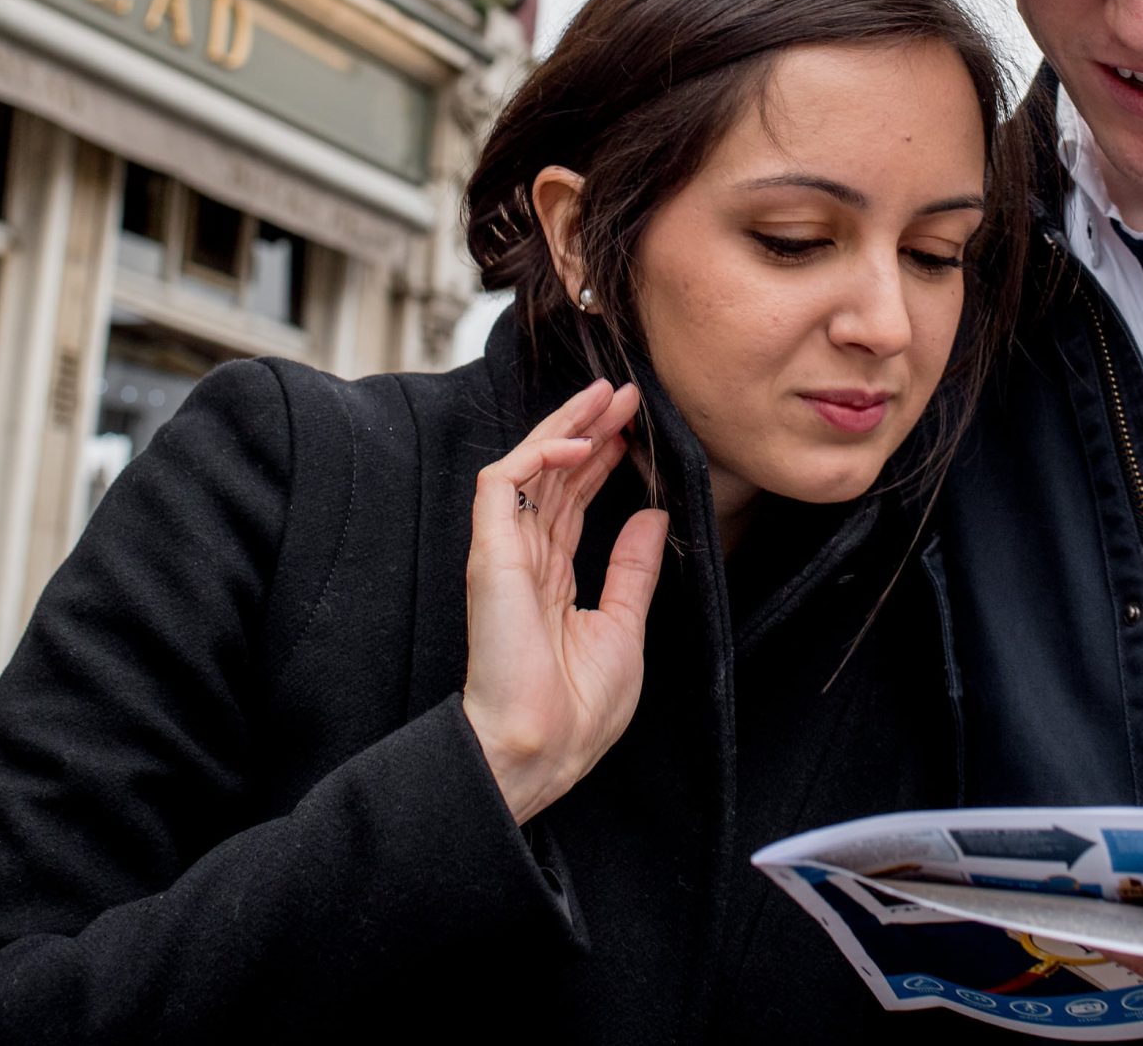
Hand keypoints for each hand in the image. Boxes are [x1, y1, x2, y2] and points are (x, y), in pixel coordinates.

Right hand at [461, 379, 667, 823]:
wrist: (543, 747)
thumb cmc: (578, 710)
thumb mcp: (624, 627)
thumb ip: (633, 568)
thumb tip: (654, 517)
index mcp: (551, 579)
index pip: (572, 501)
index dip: (601, 461)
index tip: (634, 431)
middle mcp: (525, 558)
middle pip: (553, 475)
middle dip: (588, 430)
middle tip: (624, 395)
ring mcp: (503, 552)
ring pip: (528, 465)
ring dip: (567, 426)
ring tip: (606, 397)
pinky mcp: (489, 551)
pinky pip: (503, 483)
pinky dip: (539, 455)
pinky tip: (580, 442)